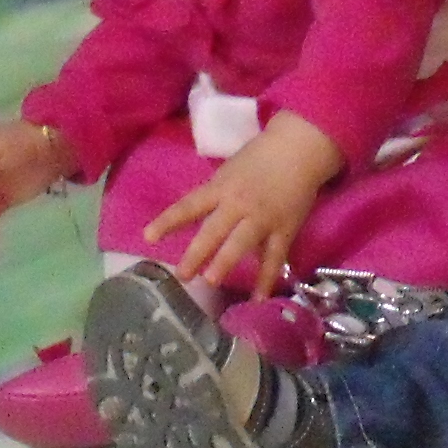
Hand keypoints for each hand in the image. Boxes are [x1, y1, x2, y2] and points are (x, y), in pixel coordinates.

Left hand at [143, 112, 344, 294]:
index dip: (168, 221)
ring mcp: (262, 218)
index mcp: (220, 188)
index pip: (189, 206)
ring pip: (241, 243)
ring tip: (211, 282)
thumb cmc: (259, 158)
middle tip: (182, 276)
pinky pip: (273, 258)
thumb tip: (195, 221)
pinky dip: (267, 279)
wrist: (298, 148)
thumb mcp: (228, 172)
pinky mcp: (284, 230)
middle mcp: (238, 204)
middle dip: (196, 253)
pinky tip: (258, 299)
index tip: (148, 237)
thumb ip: (214, 197)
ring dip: (225, 262)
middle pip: (213, 230)